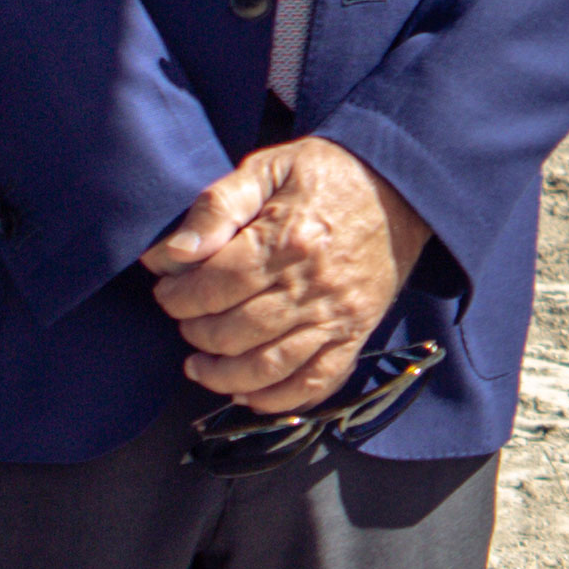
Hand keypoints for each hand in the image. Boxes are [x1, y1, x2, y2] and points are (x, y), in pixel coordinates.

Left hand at [141, 138, 432, 413]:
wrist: (401, 187)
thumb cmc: (325, 174)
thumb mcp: (268, 168)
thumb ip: (217, 206)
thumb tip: (172, 253)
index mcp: (287, 239)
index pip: (215, 286)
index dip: (179, 297)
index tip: (167, 292)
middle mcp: (312, 285)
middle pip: (235, 332)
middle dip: (196, 334)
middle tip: (185, 322)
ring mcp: (338, 315)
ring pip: (268, 368)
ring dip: (223, 377)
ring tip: (200, 367)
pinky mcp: (356, 334)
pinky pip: (315, 383)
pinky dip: (278, 400)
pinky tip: (248, 395)